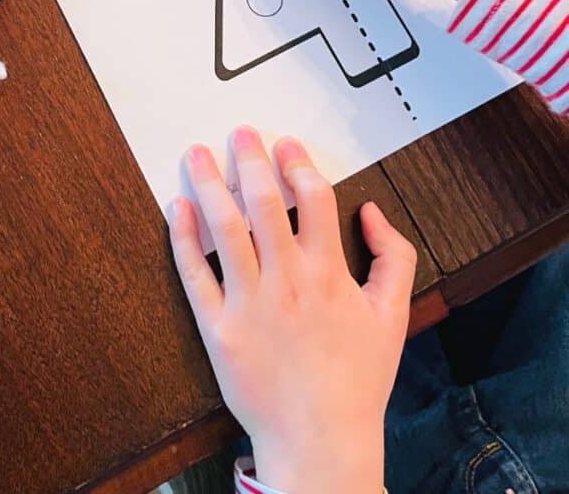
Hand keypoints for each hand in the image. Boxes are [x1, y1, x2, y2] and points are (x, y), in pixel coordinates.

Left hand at [170, 127, 415, 493]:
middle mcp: (288, 280)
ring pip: (225, 229)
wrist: (321, 440)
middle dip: (251, 160)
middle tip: (239, 132)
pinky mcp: (218, 327)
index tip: (283, 143)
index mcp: (329, 273)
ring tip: (197, 154)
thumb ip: (393, 257)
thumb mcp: (394, 316)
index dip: (297, 164)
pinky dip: (183, 237)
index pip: (313, 199)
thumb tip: (370, 210)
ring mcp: (249, 303)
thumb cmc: (357, 378)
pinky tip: (177, 206)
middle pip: (265, 204)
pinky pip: (195, 273)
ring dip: (210, 184)